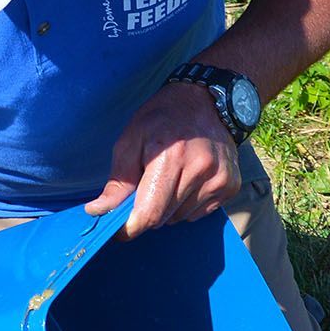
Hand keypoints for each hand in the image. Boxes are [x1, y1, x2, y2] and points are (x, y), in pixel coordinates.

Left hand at [84, 81, 242, 237]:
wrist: (206, 100)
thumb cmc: (162, 118)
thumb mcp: (131, 140)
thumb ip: (118, 181)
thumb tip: (99, 210)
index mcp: (170, 158)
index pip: (150, 213)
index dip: (130, 228)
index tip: (118, 230)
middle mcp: (200, 170)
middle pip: (163, 218)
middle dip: (147, 212)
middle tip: (143, 190)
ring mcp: (219, 179)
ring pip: (181, 218)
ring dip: (168, 208)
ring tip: (168, 179)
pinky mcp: (230, 185)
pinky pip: (199, 213)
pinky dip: (187, 205)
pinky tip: (187, 180)